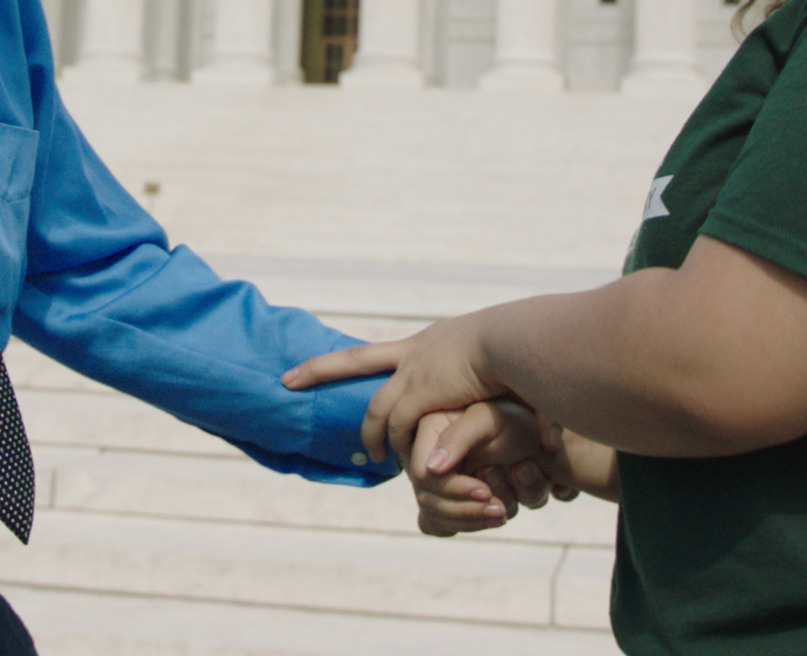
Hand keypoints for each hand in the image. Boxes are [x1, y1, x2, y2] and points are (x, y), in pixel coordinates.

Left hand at [286, 312, 504, 464]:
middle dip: (317, 369)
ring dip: (372, 436)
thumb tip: (493, 382)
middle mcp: (414, 354)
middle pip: (353, 360)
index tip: (321, 362)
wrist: (515, 341)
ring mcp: (412, 374)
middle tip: (286, 379)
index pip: (377, 352)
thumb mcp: (495, 355)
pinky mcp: (419, 396)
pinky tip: (400, 464)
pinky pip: (398, 429)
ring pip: (377, 410)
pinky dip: (396, 447)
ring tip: (371, 459)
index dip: (348, 359)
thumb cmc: (520, 348)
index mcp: (427, 342)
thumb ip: (485, 373)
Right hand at [408, 400, 576, 536]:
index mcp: (429, 436)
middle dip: (466, 511)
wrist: (537, 437)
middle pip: (429, 504)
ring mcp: (440, 485)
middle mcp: (430, 462)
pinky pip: (447, 530)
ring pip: (440, 522)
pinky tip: (499, 512)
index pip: (424, 476)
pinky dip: (474, 525)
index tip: (484, 491)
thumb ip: (458, 437)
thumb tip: (432, 469)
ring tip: (505, 510)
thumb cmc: (513, 419)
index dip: (451, 489)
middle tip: (500, 509)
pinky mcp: (453, 503)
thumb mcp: (488, 418)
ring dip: (476, 520)